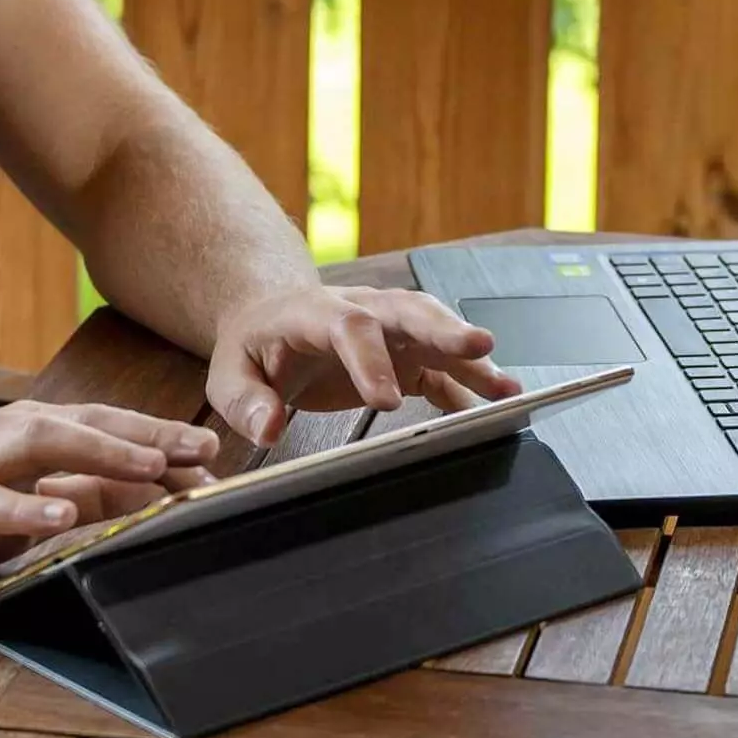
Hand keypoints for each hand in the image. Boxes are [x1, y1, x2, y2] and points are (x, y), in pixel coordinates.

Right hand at [0, 401, 218, 605]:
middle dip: (148, 435)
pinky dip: (26, 507)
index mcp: (24, 436)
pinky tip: (59, 515)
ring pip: (42, 445)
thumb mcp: (21, 508)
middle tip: (204, 452)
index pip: (103, 428)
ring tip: (152, 465)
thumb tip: (153, 490)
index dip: (159, 438)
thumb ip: (80, 493)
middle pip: (84, 424)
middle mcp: (1, 439)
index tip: (216, 456)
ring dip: (101, 453)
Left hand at [206, 284, 521, 446]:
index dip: (371, 359)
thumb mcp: (229, 375)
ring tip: (508, 387)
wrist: (269, 319)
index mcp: (313, 312)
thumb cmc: (252, 348)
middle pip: (408, 310)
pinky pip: (440, 368)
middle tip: (480, 346)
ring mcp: (387, 330)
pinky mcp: (403, 355)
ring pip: (434, 331)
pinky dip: (468, 386)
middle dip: (445, 328)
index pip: (349, 325)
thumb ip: (246, 401)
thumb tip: (267, 428)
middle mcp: (360, 310)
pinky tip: (495, 406)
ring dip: (470, 356)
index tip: (385, 400)